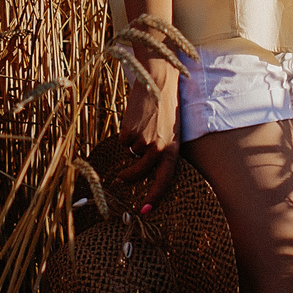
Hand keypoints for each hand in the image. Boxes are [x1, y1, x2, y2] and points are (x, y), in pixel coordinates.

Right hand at [112, 59, 180, 206]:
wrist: (158, 81)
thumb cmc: (166, 107)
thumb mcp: (171, 131)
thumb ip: (162, 149)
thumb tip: (141, 163)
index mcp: (173, 150)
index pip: (164, 180)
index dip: (154, 197)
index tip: (145, 211)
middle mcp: (158, 148)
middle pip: (139, 172)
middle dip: (128, 178)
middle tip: (119, 180)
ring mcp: (143, 140)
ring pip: (130, 152)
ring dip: (132, 142)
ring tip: (142, 124)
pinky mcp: (129, 131)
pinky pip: (122, 140)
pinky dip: (125, 132)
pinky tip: (135, 118)